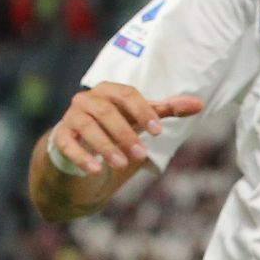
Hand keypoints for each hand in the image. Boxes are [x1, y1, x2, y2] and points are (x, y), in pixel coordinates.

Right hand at [50, 83, 202, 175]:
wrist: (83, 139)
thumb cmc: (119, 122)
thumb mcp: (142, 116)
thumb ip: (167, 110)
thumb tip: (199, 104)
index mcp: (109, 90)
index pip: (127, 94)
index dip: (143, 111)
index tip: (159, 131)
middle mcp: (87, 99)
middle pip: (106, 112)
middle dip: (125, 134)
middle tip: (142, 155)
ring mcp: (71, 116)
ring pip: (87, 127)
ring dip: (105, 146)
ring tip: (122, 164)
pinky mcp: (60, 135)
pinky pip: (66, 143)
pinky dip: (81, 156)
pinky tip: (96, 169)